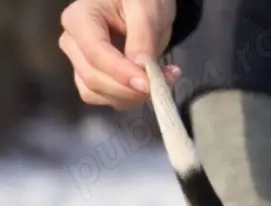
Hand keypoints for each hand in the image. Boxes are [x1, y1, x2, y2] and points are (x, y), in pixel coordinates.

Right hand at [59, 0, 179, 109]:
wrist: (142, 5)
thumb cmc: (141, 0)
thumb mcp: (146, 10)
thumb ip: (142, 38)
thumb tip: (140, 68)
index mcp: (79, 19)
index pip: (95, 54)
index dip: (121, 74)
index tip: (149, 84)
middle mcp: (73, 42)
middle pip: (93, 78)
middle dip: (130, 89)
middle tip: (166, 81)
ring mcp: (80, 61)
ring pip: (97, 93)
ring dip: (131, 97)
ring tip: (162, 81)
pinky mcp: (94, 76)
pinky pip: (106, 98)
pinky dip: (130, 98)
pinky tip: (150, 85)